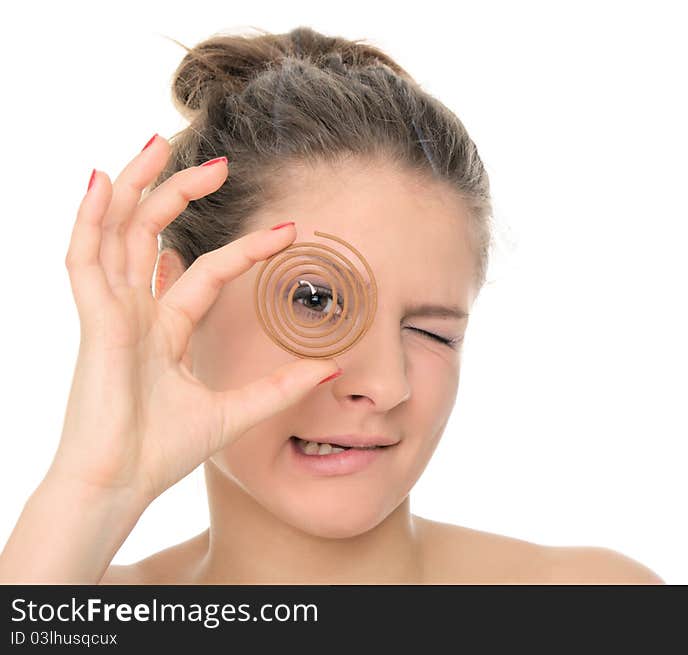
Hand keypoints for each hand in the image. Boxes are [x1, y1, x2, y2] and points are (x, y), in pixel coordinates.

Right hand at [50, 135, 340, 505]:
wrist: (120, 485)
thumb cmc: (162, 452)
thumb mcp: (235, 411)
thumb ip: (281, 387)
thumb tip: (333, 368)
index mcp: (163, 330)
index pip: (204, 272)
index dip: (244, 249)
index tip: (287, 231)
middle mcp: (135, 312)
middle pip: (150, 235)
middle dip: (179, 194)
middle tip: (221, 164)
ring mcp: (111, 313)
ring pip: (116, 232)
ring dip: (133, 186)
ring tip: (156, 142)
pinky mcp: (94, 323)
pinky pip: (84, 260)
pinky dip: (89, 219)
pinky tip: (100, 179)